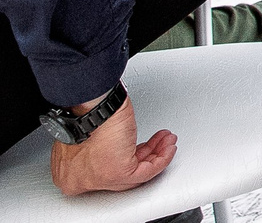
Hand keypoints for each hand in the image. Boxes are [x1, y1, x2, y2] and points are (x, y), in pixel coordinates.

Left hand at [50, 94, 173, 196]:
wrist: (92, 108)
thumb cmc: (85, 114)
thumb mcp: (85, 132)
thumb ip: (93, 145)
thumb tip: (108, 144)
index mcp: (66, 174)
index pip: (102, 173)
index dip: (125, 158)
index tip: (138, 149)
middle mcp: (81, 181)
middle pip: (120, 176)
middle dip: (144, 155)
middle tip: (156, 143)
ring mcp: (98, 179)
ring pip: (135, 174)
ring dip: (156, 154)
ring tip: (165, 140)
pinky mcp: (117, 174)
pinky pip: (146, 172)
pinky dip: (161, 160)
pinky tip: (166, 147)